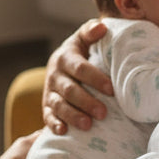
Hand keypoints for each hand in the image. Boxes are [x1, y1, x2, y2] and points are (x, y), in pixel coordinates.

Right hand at [42, 19, 112, 134]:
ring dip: (73, 116)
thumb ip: (91, 31)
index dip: (95, 79)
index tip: (111, 89)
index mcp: (65, 57)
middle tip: (103, 113)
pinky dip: (54, 125)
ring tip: (87, 125)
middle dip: (86, 102)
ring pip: (59, 105)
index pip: (80, 68)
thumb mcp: (83, 39)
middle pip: (69, 90)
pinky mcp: (47, 107)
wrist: (61, 65)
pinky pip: (47, 117)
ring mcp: (50, 92)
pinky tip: (63, 132)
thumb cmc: (80, 52)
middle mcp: (55, 75)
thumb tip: (102, 27)